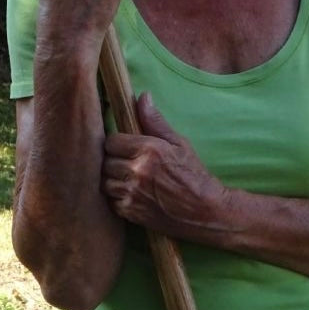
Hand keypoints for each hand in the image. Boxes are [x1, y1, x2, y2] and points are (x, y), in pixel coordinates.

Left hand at [101, 94, 229, 238]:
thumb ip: (155, 121)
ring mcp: (131, 193)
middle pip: (105, 161)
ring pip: (105, 182)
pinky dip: (117, 197)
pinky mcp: (130, 213)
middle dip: (113, 160)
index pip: (111, 141)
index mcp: (148, 149)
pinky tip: (131, 193)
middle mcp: (136, 171)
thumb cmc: (193, 173)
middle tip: (126, 162)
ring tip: (127, 178)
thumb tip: (143, 97)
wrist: (204, 210)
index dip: (117, 143)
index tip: (124, 146)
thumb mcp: (179, 143)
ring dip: (113, 179)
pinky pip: (111, 201)